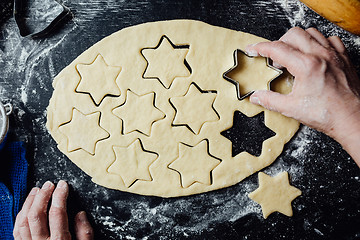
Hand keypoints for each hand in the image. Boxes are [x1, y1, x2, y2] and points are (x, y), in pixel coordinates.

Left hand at [13, 180, 93, 239]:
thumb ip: (85, 233)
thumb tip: (80, 214)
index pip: (58, 213)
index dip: (60, 195)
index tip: (63, 185)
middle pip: (37, 214)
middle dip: (43, 195)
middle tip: (49, 185)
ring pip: (23, 220)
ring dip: (29, 202)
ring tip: (37, 191)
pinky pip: (17, 230)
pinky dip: (21, 215)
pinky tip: (27, 207)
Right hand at [245, 27, 359, 166]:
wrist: (352, 119)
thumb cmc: (327, 114)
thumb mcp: (292, 108)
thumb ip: (270, 100)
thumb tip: (256, 97)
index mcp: (306, 66)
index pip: (277, 49)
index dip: (261, 48)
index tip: (253, 49)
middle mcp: (321, 55)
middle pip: (293, 34)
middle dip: (279, 43)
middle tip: (275, 59)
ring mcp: (334, 55)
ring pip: (312, 33)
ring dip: (298, 40)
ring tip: (293, 55)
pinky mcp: (344, 58)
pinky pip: (330, 39)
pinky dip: (318, 43)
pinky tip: (314, 54)